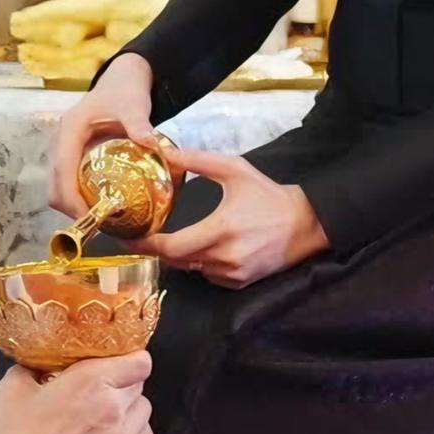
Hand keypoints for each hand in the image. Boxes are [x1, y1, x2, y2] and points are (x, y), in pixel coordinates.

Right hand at [0, 351, 152, 433]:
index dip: (130, 359)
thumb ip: (32, 368)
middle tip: (101, 390)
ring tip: (106, 416)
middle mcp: (114, 406)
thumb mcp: (12, 387)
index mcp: (92, 379)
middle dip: (123, 384)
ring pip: (143, 412)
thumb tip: (39, 365)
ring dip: (129, 410)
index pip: (139, 361)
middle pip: (139, 385)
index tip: (118, 363)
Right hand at [48, 53, 157, 218]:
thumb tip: (151, 144)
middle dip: (69, 209)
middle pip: (54, 185)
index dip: (70, 199)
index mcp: (69, 130)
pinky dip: (77, 197)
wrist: (124, 77)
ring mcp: (65, 149)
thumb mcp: (133, 105)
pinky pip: (68, 182)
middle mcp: (61, 141)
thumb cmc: (125, 90)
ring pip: (58, 187)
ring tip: (99, 221)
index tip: (89, 218)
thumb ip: (139, 125)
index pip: (62, 172)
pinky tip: (99, 206)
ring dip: (72, 206)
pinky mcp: (73, 155)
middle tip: (97, 226)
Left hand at [148, 148, 328, 288]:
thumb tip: (164, 151)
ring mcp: (233, 274)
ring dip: (179, 255)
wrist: (305, 224)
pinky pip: (208, 275)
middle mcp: (225, 257)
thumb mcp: (234, 169)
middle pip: (176, 261)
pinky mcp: (240, 283)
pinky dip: (199, 263)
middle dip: (157, 249)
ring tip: (171, 237)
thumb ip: (197, 160)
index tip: (128, 237)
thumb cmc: (268, 194)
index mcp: (221, 230)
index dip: (147, 244)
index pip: (172, 247)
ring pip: (191, 269)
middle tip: (141, 236)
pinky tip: (203, 247)